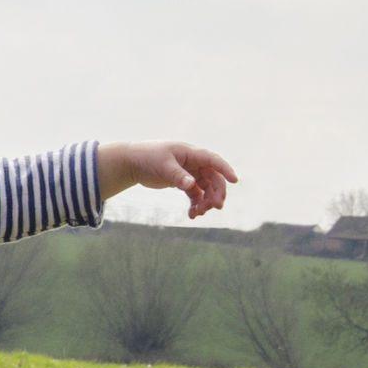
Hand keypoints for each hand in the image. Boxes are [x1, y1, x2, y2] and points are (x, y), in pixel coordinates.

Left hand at [98, 141, 236, 218]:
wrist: (132, 163)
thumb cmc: (147, 158)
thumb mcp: (163, 166)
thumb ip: (178, 176)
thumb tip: (191, 185)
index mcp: (190, 153)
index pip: (213, 160)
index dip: (225, 169)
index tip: (234, 180)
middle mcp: (193, 162)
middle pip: (213, 178)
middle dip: (216, 193)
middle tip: (214, 207)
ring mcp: (189, 173)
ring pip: (205, 189)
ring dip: (205, 202)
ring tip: (197, 213)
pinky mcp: (183, 182)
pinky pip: (195, 195)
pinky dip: (195, 205)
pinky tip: (191, 214)